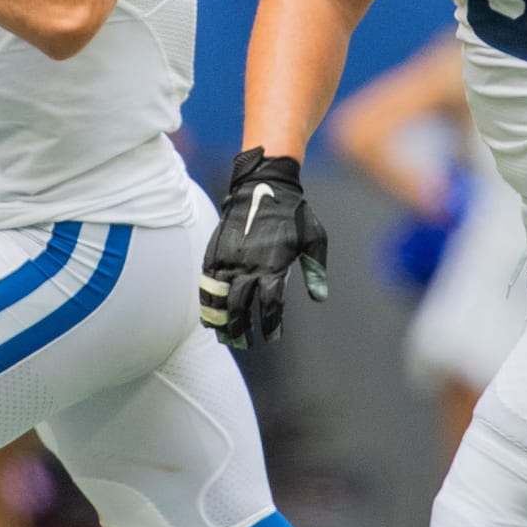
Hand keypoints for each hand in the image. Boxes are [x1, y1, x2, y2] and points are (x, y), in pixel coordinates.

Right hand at [200, 147, 327, 347]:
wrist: (263, 184)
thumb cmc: (293, 212)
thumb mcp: (314, 237)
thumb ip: (316, 268)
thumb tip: (320, 298)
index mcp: (273, 264)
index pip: (270, 304)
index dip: (270, 324)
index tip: (272, 336)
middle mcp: (248, 264)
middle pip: (239, 306)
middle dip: (241, 329)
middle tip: (245, 342)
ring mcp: (229, 257)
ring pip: (219, 297)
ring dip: (220, 320)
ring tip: (224, 335)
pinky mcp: (216, 250)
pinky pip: (207, 281)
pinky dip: (206, 300)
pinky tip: (210, 313)